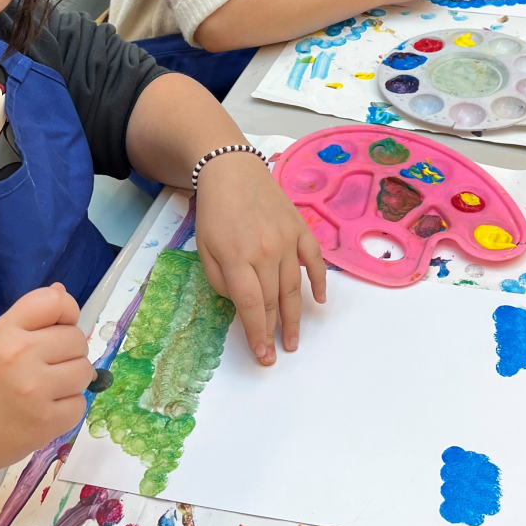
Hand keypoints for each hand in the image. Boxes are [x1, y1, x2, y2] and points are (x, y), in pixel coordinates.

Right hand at [0, 285, 92, 469]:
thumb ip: (30, 316)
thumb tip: (63, 291)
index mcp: (6, 331)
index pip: (56, 302)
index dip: (66, 312)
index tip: (57, 328)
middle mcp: (21, 356)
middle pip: (77, 338)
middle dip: (69, 351)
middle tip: (46, 366)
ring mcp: (35, 391)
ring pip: (84, 370)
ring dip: (72, 380)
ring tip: (47, 388)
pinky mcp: (46, 422)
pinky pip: (80, 404)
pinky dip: (68, 408)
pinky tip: (45, 410)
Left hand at [194, 152, 325, 364]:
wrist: (231, 170)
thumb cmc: (214, 211)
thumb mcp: (204, 247)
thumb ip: (219, 280)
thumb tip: (241, 304)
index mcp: (236, 256)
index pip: (250, 305)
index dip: (257, 333)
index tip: (261, 355)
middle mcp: (265, 250)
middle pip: (273, 300)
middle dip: (274, 331)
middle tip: (275, 354)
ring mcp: (286, 239)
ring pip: (294, 287)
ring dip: (296, 317)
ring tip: (294, 340)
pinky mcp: (300, 228)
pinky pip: (315, 259)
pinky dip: (321, 281)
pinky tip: (321, 301)